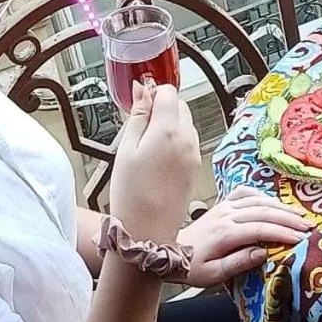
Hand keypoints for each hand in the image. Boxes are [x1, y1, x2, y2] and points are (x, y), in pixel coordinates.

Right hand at [109, 82, 200, 244]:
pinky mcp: (196, 168)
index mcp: (168, 130)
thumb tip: (141, 90)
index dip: (153, 93)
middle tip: (140, 128)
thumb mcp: (125, 149)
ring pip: (186, 124)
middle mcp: (187, 139)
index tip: (140, 103)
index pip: (169, 92)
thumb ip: (137, 115)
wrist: (147, 231)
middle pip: (180, 106)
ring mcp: (194, 154)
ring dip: (170, 126)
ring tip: (147, 147)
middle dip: (162, 109)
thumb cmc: (131, 194)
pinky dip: (176, 143)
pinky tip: (158, 160)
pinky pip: (188, 143)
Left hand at [178, 186, 313, 286]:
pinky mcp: (222, 205)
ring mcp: (224, 207)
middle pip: (263, 211)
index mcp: (225, 233)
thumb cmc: (191, 267)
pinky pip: (244, 193)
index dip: (282, 232)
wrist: (167, 252)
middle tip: (308, 226)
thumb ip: (238, 262)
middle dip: (288, 218)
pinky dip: (261, 195)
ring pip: (257, 200)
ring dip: (280, 206)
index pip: (260, 228)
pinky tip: (272, 201)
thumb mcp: (213, 274)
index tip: (301, 238)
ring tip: (299, 214)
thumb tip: (263, 251)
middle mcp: (226, 215)